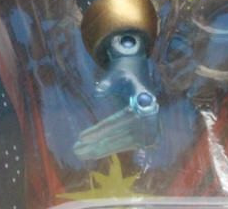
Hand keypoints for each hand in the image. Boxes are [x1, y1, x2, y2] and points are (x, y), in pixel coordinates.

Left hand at [74, 32, 158, 159]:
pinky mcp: (145, 137)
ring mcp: (149, 130)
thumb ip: (108, 82)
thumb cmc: (124, 75)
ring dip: (100, 149)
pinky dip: (107, 148)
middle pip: (121, 135)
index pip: (121, 119)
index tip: (82, 136)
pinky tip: (90, 152)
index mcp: (145, 100)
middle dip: (98, 143)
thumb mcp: (116, 74)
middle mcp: (150, 118)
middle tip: (76, 149)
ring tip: (78, 152)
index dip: (102, 130)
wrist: (138, 78)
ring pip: (121, 143)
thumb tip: (98, 92)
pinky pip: (123, 144)